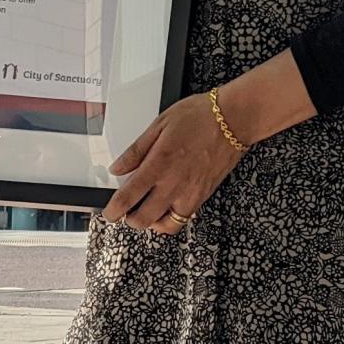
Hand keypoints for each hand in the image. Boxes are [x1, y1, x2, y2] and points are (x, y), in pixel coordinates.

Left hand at [101, 94, 245, 234]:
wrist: (234, 120)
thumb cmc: (200, 117)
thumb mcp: (159, 124)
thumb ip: (136, 150)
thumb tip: (117, 167)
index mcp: (158, 165)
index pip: (127, 199)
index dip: (113, 211)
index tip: (109, 212)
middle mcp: (173, 185)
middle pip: (143, 220)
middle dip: (129, 220)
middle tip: (125, 211)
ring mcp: (190, 194)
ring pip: (165, 226)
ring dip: (151, 222)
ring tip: (146, 209)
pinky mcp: (203, 196)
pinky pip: (183, 219)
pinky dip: (171, 219)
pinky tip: (166, 207)